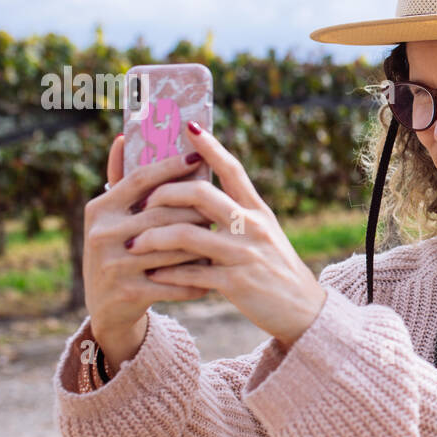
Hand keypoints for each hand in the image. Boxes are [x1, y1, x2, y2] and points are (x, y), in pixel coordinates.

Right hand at [83, 135, 213, 369]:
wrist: (107, 309)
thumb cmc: (119, 252)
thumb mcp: (113, 218)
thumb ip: (123, 182)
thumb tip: (125, 137)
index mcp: (100, 209)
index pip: (141, 179)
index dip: (171, 166)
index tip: (198, 156)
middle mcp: (102, 234)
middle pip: (164, 212)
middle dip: (197, 210)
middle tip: (223, 207)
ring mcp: (114, 264)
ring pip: (175, 247)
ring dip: (204, 244)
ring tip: (225, 238)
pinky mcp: (129, 292)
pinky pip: (177, 281)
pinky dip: (199, 278)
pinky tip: (216, 273)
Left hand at [133, 121, 326, 347]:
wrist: (303, 309)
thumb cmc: (276, 268)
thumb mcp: (264, 234)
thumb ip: (237, 213)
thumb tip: (200, 194)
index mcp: (257, 210)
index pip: (232, 169)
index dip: (210, 147)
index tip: (189, 127)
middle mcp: (252, 226)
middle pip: (200, 194)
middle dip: (163, 194)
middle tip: (142, 203)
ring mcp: (244, 254)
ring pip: (187, 234)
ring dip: (152, 238)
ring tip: (132, 244)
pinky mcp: (236, 283)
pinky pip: (192, 273)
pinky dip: (167, 274)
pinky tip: (152, 274)